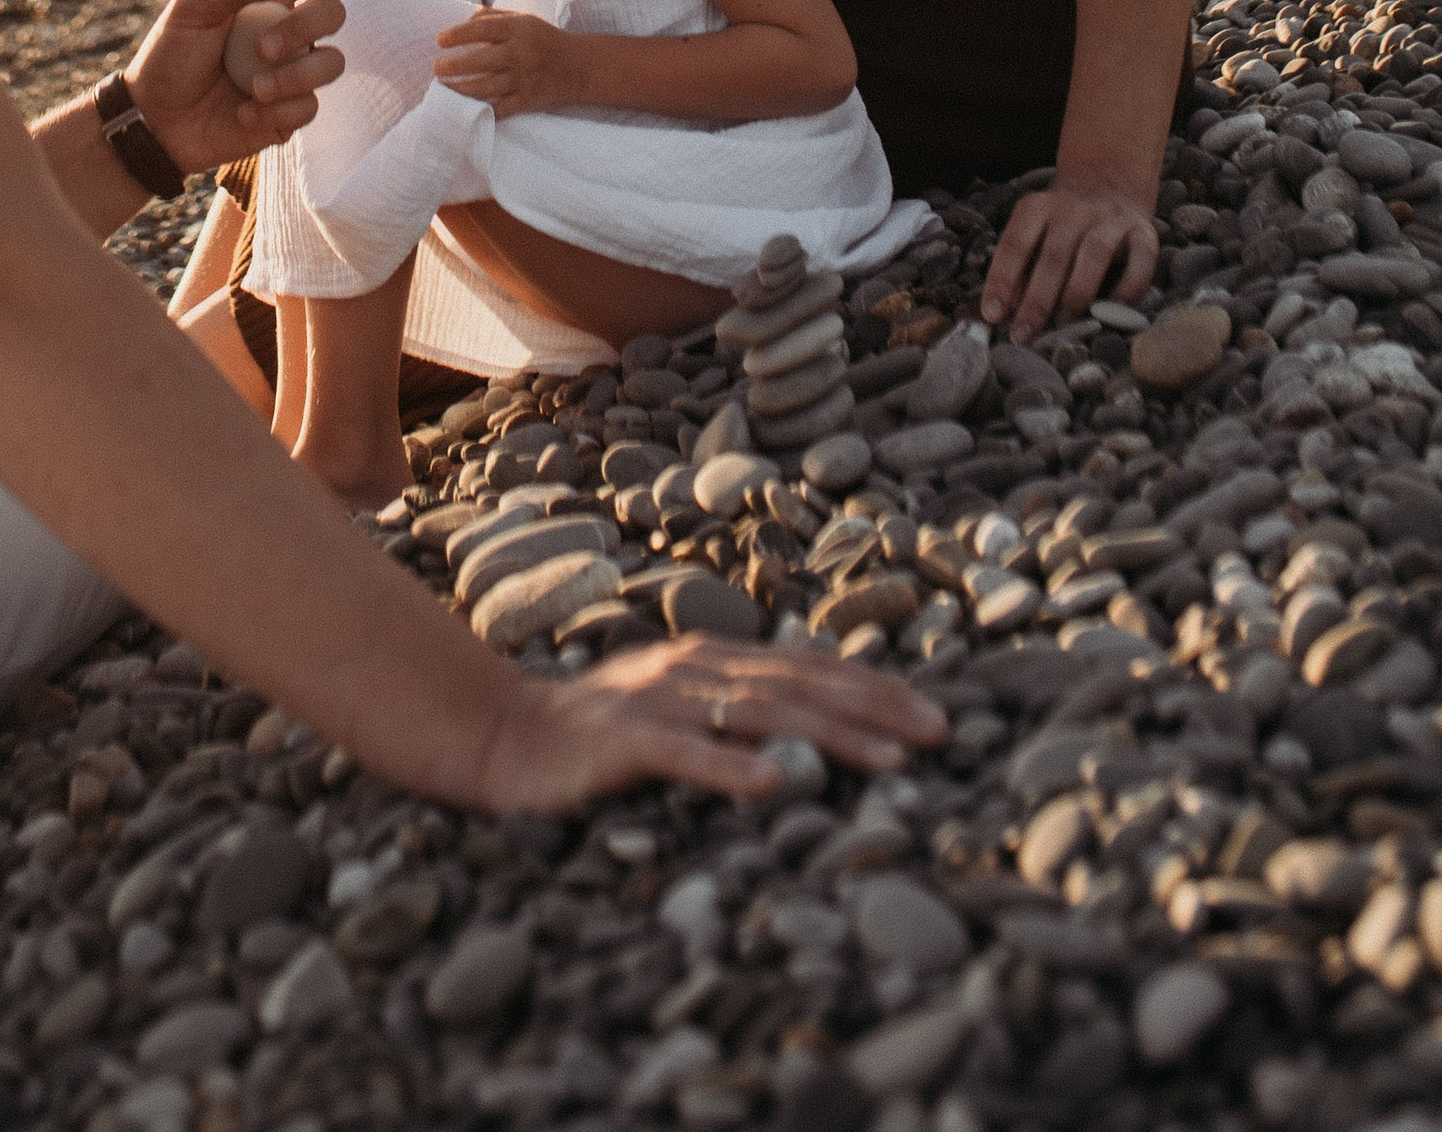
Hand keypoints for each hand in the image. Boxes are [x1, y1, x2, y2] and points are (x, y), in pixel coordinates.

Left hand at [125, 0, 350, 175]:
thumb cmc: (168, 56)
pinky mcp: (289, 115)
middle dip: (304, 27)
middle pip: (332, 13)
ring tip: (252, 88)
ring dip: (294, 76)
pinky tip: (242, 114)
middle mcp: (288, 33)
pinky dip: (276, 110)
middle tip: (261, 49)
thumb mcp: (190, 10)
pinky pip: (310, 108)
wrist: (152, 120)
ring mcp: (292, 75)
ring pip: (331, 63)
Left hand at [431, 8, 581, 117]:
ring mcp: (524, 79)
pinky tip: (465, 109)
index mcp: (519, 29)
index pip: (483, 29)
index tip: (439, 40)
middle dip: (454, 65)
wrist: (577, 66)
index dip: (458, 34)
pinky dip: (482, 111)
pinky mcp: (527, 100)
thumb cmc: (542, 39)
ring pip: (487, 87)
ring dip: (461, 89)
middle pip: (482, 60)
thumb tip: (463, 21)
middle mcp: (521, 53)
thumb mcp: (522, 19)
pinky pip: (501, 109)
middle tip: (436, 68)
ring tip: (444, 88)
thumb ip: (492, 17)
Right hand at [485, 633, 946, 808]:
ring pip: (758, 714)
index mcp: (709, 659)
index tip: (934, 716)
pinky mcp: (621, 742)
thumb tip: (815, 717)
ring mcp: (656, 701)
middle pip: (797, 686)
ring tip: (888, 762)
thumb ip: (734, 704)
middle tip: (937, 735)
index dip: (872, 687)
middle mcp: (691, 669)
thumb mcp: (675, 706)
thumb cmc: (599, 731)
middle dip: (873, 710)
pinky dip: (731, 767)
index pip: (806, 667)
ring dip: (829, 737)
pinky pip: (685, 754)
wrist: (504, 735)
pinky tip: (774, 783)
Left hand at [982, 176, 1159, 335]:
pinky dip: (1129, 287)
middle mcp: (1074, 209)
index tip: (991, 315)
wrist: (1108, 183)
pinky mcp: (1144, 231)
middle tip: (1023, 334)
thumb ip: (1021, 267)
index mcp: (1039, 207)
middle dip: (1037, 299)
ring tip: (1063, 322)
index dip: (1001, 279)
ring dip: (1077, 291)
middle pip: (1054, 253)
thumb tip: (1005, 310)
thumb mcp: (1035, 233)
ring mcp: (1110, 218)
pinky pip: (1141, 259)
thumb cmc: (1062, 225)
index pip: (1015, 243)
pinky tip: (1114, 311)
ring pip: (1094, 251)